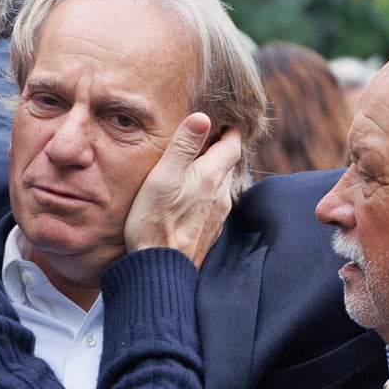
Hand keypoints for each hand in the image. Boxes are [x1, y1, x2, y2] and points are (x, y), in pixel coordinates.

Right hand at [123, 114, 243, 267]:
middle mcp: (221, 196)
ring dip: (211, 172)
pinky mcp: (208, 232)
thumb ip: (183, 146)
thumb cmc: (155, 223)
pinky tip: (188, 197)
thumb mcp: (163, 177)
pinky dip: (205, 193)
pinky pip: (212, 205)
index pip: (233, 144)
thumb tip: (202, 118)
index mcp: (211, 176)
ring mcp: (217, 216)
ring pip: (220, 185)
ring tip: (193, 165)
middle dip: (219, 149)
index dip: (229, 129)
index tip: (222, 120)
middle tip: (205, 137)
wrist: (159, 271)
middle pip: (228, 164)